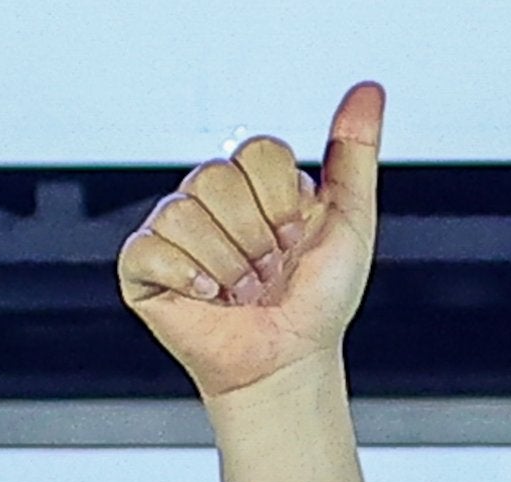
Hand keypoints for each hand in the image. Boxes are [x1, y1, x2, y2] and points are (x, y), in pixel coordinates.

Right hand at [118, 82, 384, 400]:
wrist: (289, 361)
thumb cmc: (319, 302)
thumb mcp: (351, 221)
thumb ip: (354, 153)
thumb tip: (368, 91)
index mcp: (256, 183)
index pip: (260, 150)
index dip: (283, 201)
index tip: (296, 237)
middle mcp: (212, 197)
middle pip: (219, 176)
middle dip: (257, 236)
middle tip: (269, 270)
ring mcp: (173, 228)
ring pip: (187, 211)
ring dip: (230, 264)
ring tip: (243, 290)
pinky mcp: (142, 264)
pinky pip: (151, 246)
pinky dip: (189, 277)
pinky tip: (208, 296)